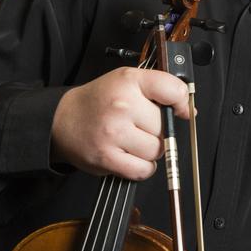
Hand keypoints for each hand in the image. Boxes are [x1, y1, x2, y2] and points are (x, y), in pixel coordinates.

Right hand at [50, 67, 190, 178]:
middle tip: (139, 124)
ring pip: (156, 150)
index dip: (181, 102)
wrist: (62, 120)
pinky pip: (143, 170)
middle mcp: (122, 106)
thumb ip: (160, 88)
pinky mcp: (107, 158)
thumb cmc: (99, 101)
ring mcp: (114, 133)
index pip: (173, 90)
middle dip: (157, 129)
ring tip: (132, 139)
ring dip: (149, 150)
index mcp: (129, 82)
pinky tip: (130, 155)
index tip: (179, 109)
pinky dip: (141, 167)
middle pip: (165, 127)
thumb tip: (188, 110)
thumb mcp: (128, 80)